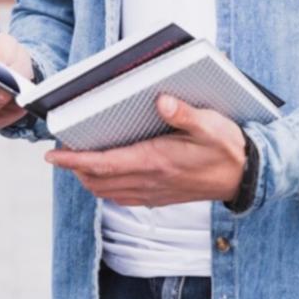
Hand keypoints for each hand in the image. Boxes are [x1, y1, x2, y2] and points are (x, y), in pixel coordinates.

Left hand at [45, 97, 247, 206]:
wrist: (245, 177)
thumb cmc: (226, 148)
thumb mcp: (210, 125)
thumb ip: (184, 114)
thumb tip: (161, 100)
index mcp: (156, 162)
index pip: (104, 164)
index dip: (74, 161)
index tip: (52, 155)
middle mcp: (150, 182)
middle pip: (98, 181)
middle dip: (74, 168)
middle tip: (60, 152)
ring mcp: (153, 193)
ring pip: (107, 192)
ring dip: (88, 178)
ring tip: (76, 161)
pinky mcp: (158, 197)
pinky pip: (122, 197)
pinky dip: (105, 186)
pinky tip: (106, 173)